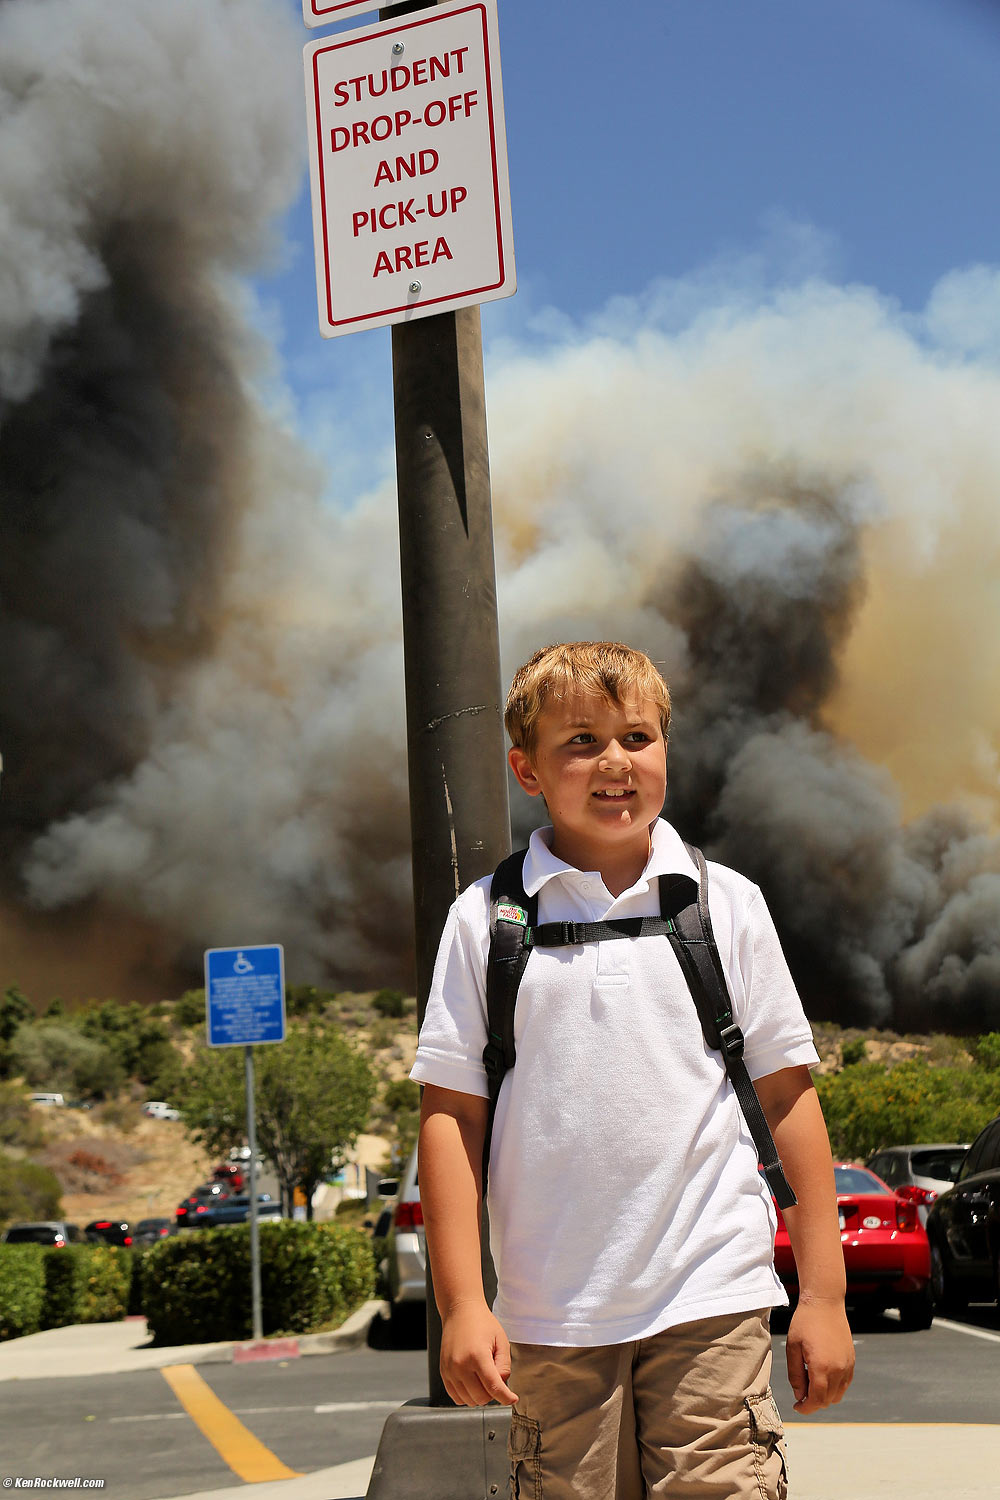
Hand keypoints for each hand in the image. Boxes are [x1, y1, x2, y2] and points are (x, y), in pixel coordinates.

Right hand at [440, 1301, 518, 1407]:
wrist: (460, 1311)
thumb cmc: (482, 1322)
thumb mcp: (501, 1340)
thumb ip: (504, 1365)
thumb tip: (501, 1386)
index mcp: (477, 1355)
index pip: (493, 1387)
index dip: (506, 1397)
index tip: (512, 1400)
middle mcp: (460, 1365)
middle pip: (482, 1397)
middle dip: (493, 1393)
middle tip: (495, 1376)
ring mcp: (450, 1370)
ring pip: (469, 1401)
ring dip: (480, 1395)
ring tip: (483, 1376)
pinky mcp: (443, 1373)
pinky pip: (456, 1397)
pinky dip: (467, 1396)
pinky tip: (473, 1382)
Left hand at [784, 1297, 854, 1414]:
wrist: (825, 1303)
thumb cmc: (805, 1322)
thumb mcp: (793, 1348)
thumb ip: (795, 1374)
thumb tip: (799, 1395)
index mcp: (822, 1367)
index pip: (816, 1400)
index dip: (806, 1408)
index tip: (797, 1407)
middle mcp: (838, 1370)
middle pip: (827, 1400)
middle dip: (813, 1402)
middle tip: (800, 1394)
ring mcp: (847, 1366)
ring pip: (837, 1394)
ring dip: (824, 1396)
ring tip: (810, 1382)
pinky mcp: (852, 1361)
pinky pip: (845, 1384)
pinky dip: (834, 1387)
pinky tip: (822, 1376)